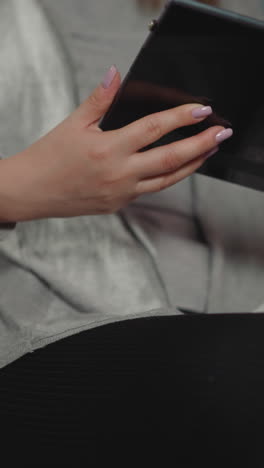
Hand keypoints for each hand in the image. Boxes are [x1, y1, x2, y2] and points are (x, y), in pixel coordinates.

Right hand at [1, 65, 231, 222]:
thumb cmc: (50, 157)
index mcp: (108, 148)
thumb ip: (99, 99)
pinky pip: (150, 190)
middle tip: (220, 134)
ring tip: (207, 152)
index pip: (154, 129)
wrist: (33, 191)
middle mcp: (119, 173)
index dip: (180, 118)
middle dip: (200, 145)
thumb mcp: (74, 123)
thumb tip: (115, 74)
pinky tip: (177, 168)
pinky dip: (167, 178)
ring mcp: (121, 192)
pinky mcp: (119, 204)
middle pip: (170, 159)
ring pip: (166, 180)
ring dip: (191, 165)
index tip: (200, 111)